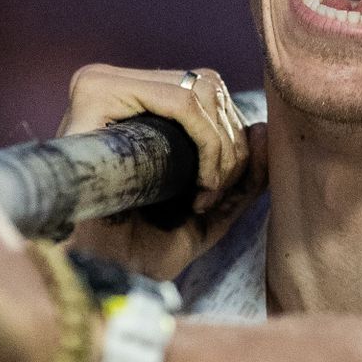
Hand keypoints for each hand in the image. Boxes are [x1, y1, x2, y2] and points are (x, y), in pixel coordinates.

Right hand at [59, 65, 267, 280]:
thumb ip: (241, 177)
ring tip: (201, 199)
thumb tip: (265, 128)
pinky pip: (182, 103)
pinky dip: (208, 146)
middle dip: (230, 148)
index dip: (231, 142)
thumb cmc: (141, 249)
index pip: (206, 93)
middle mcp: (114, 87)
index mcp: (133, 106)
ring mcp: (101, 85)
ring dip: (221, 151)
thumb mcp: (207, 213)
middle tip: (211, 199)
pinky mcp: (96, 92)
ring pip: (200, 93)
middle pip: (208, 87)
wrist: (97, 276)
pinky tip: (198, 190)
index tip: (218, 196)